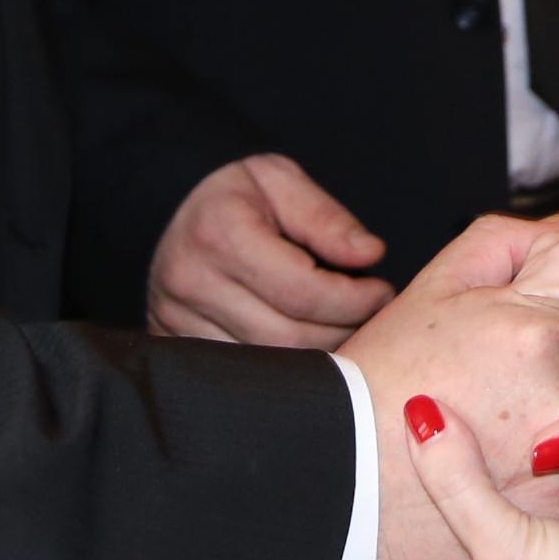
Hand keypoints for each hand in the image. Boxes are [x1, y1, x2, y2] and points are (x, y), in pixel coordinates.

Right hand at [148, 155, 391, 346]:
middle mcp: (190, 282)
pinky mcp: (176, 346)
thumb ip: (326, 218)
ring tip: (346, 329)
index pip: (301, 291)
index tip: (382, 292)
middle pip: (288, 336)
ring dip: (321, 356)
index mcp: (219, 232)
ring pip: (269, 365)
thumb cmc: (239, 196)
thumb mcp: (282, 181)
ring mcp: (175, 321)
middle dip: (344, 331)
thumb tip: (370, 255)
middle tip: (374, 316)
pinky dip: (285, 370)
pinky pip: (242, 378)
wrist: (177, 212)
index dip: (354, 300)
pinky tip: (309, 347)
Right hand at [343, 225, 558, 559]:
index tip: (492, 362)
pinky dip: (541, 489)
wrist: (339, 483)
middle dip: (547, 386)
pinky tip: (487, 480)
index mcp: (540, 331)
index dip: (531, 338)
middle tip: (481, 403)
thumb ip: (503, 245)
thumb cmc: (378, 384)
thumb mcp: (432, 292)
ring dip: (547, 438)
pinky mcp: (554, 516)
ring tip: (480, 443)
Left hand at [405, 393, 558, 559]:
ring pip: (537, 486)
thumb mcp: (500, 548)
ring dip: (528, 448)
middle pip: (491, 508)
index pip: (444, 540)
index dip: (430, 491)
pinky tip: (556, 403)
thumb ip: (458, 486)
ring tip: (497, 389)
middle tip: (454, 400)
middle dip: (480, 462)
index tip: (414, 433)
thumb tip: (418, 419)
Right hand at [507, 224, 558, 469]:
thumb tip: (545, 457)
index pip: (498, 308)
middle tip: (489, 414)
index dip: (491, 363)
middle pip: (493, 307)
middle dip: (492, 359)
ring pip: (498, 312)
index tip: (486, 412)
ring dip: (496, 353)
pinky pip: (513, 313)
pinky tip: (504, 382)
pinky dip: (508, 346)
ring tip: (495, 401)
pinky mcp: (557, 281)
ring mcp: (558, 260)